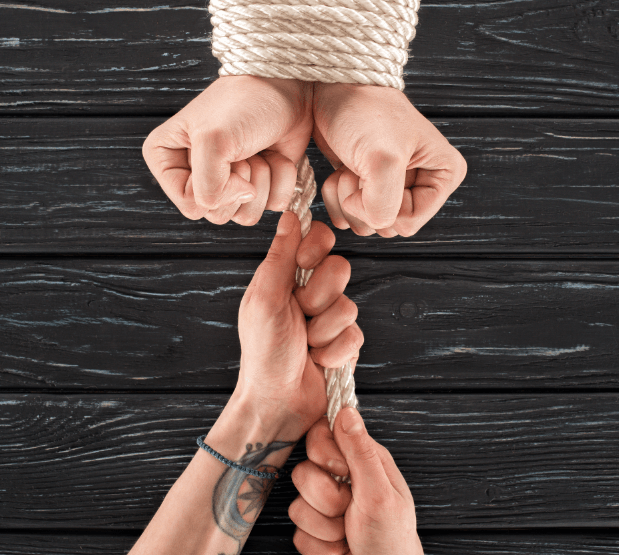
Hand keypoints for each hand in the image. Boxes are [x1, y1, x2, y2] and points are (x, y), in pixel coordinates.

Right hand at [143, 75, 312, 224]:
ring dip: (261, 180)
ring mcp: (227, 181)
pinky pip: (271, 206)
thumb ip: (208, 187)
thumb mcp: (214, 140)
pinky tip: (276, 155)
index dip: (215, 188)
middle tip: (244, 150)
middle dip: (239, 181)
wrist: (286, 86)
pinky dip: (281, 180)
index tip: (227, 156)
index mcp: (167, 158)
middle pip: (216, 213)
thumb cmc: (244, 102)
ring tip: (258, 150)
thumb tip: (240, 200)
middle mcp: (193, 174)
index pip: (190, 204)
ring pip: (244, 215)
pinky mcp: (259, 184)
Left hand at [234, 211, 363, 436]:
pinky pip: (356, 336)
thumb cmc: (262, 353)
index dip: (317, 247)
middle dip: (319, 296)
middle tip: (300, 314)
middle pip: (341, 269)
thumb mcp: (265, 300)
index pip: (319, 240)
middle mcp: (310, 293)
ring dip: (324, 331)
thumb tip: (289, 215)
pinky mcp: (345, 344)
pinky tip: (318, 361)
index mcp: (287, 277)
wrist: (276, 403)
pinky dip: (334, 352)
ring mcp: (330, 319)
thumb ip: (280, 257)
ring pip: (349, 307)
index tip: (305, 261)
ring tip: (306, 345)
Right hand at [288, 409, 421, 554]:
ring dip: (326, 528)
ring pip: (298, 506)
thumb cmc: (393, 539)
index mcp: (361, 461)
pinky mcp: (313, 531)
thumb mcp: (380, 493)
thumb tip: (347, 410)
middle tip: (350, 510)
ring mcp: (324, 507)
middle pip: (304, 472)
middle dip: (326, 499)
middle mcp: (340, 480)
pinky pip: (298, 533)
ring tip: (348, 535)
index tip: (339, 471)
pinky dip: (322, 547)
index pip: (321, 434)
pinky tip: (341, 549)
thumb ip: (360, 452)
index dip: (323, 453)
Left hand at [313, 83, 465, 237]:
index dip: (380, 206)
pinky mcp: (370, 185)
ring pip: (369, 224)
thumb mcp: (382, 159)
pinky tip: (340, 172)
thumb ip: (385, 204)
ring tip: (350, 166)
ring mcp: (397, 186)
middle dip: (364, 201)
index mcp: (444, 175)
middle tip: (359, 167)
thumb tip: (378, 224)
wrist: (332, 88)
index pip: (408, 223)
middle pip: (389, 226)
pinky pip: (352, 216)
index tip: (368, 174)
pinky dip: (338, 198)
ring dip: (349, 198)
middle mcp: (425, 183)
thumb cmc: (363, 111)